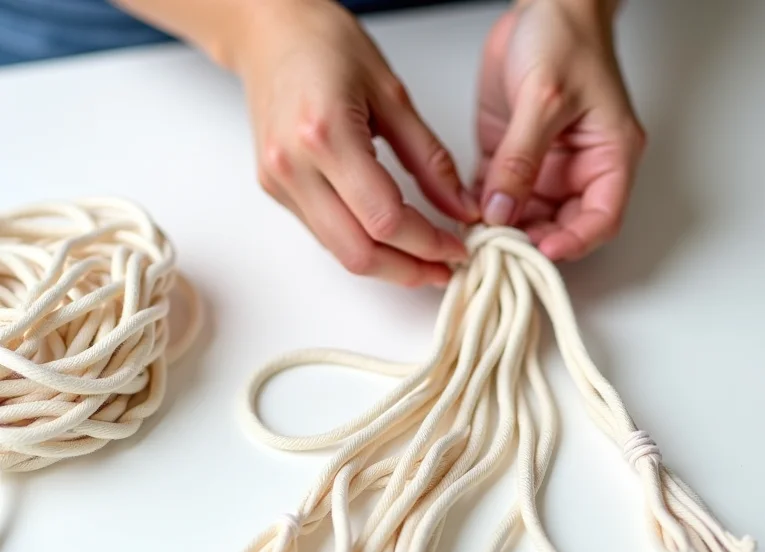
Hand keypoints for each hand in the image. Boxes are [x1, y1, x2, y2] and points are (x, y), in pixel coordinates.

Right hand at [236, 0, 479, 286]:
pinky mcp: (276, 191)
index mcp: (326, 135)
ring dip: (386, 265)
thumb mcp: (393, 95)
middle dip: (408, 271)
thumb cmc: (324, 44)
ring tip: (424, 260)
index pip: (385, 218)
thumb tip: (462, 209)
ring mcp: (280, 184)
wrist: (268, 33)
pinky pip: (325, 236)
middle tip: (444, 270)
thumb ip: (431, 160)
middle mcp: (294, 167)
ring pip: (340, 252)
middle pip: (358, 252)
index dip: (427, 244)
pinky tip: (390, 240)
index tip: (457, 248)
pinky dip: (362, 246)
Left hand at [475, 0, 645, 260]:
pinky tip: (462, 217)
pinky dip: (479, 211)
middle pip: (559, 227)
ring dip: (500, 231)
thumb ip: (521, 158)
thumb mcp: (545, 98)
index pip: (601, 219)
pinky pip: (494, 198)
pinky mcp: (508, 160)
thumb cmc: (566, 37)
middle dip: (529, 242)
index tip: (543, 251)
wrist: (542, 4)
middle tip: (498, 248)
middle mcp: (576, 170)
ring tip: (475, 239)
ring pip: (523, 219)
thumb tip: (501, 211)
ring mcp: (541, 168)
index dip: (575, 242)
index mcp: (608, 157)